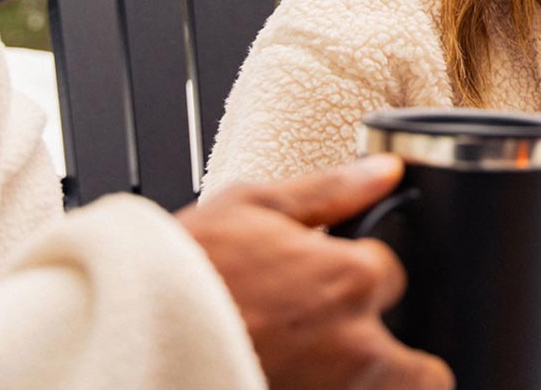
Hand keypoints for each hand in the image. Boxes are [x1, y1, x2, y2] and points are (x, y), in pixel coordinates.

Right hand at [178, 156, 454, 389]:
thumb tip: (386, 172)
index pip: (396, 278)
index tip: (332, 284)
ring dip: (371, 387)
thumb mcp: (251, 207)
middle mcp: (353, 348)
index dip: (366, 278)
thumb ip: (331, 190)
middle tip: (348, 348)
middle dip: (397, 362)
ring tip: (319, 368)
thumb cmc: (176, 274)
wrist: (116, 334)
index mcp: (349, 280)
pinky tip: (297, 383)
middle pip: (424, 373)